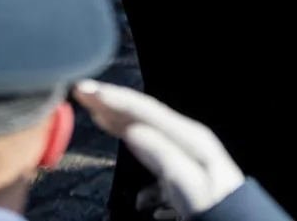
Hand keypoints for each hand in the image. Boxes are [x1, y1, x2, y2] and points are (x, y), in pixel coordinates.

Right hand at [74, 80, 245, 217]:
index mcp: (188, 137)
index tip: (86, 90)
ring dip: (120, 120)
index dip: (112, 98)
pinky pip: (153, 154)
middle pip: (143, 114)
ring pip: (147, 130)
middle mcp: (188, 139)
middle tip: (82, 91)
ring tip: (97, 113)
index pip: (143, 109)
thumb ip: (162, 155)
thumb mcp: (188, 183)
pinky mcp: (184, 174)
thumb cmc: (215, 205)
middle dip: (112, 101)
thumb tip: (133, 129)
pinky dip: (135, 147)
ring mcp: (186, 155)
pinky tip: (125, 148)